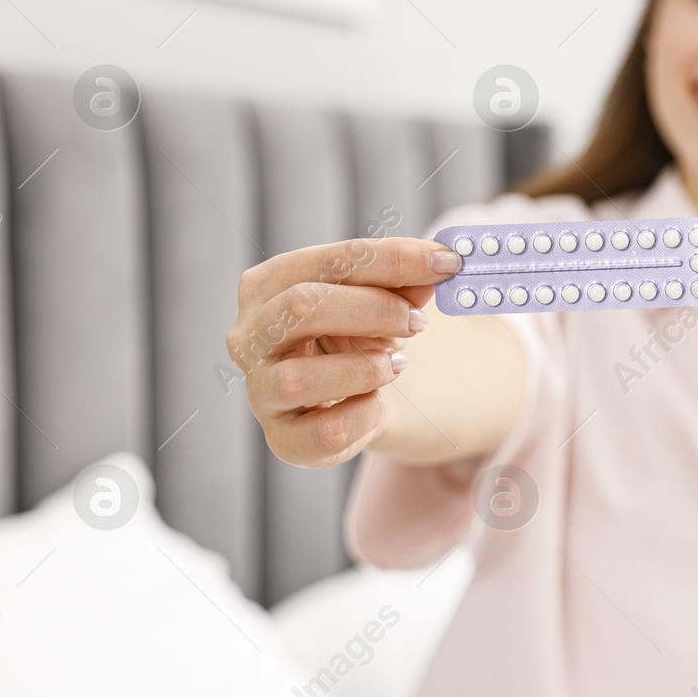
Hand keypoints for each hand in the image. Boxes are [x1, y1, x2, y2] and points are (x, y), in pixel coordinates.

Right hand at [227, 237, 461, 466]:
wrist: (351, 395)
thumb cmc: (358, 333)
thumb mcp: (381, 300)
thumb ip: (405, 283)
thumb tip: (437, 267)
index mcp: (269, 284)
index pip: (330, 260)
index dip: (393, 258)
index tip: (446, 262)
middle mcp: (251, 335)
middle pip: (303, 307)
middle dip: (374, 310)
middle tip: (418, 321)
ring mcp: (260, 390)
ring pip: (298, 379)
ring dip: (365, 369)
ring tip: (397, 363)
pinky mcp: (283, 438)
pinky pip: (325, 433)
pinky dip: (365, 415)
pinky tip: (377, 402)